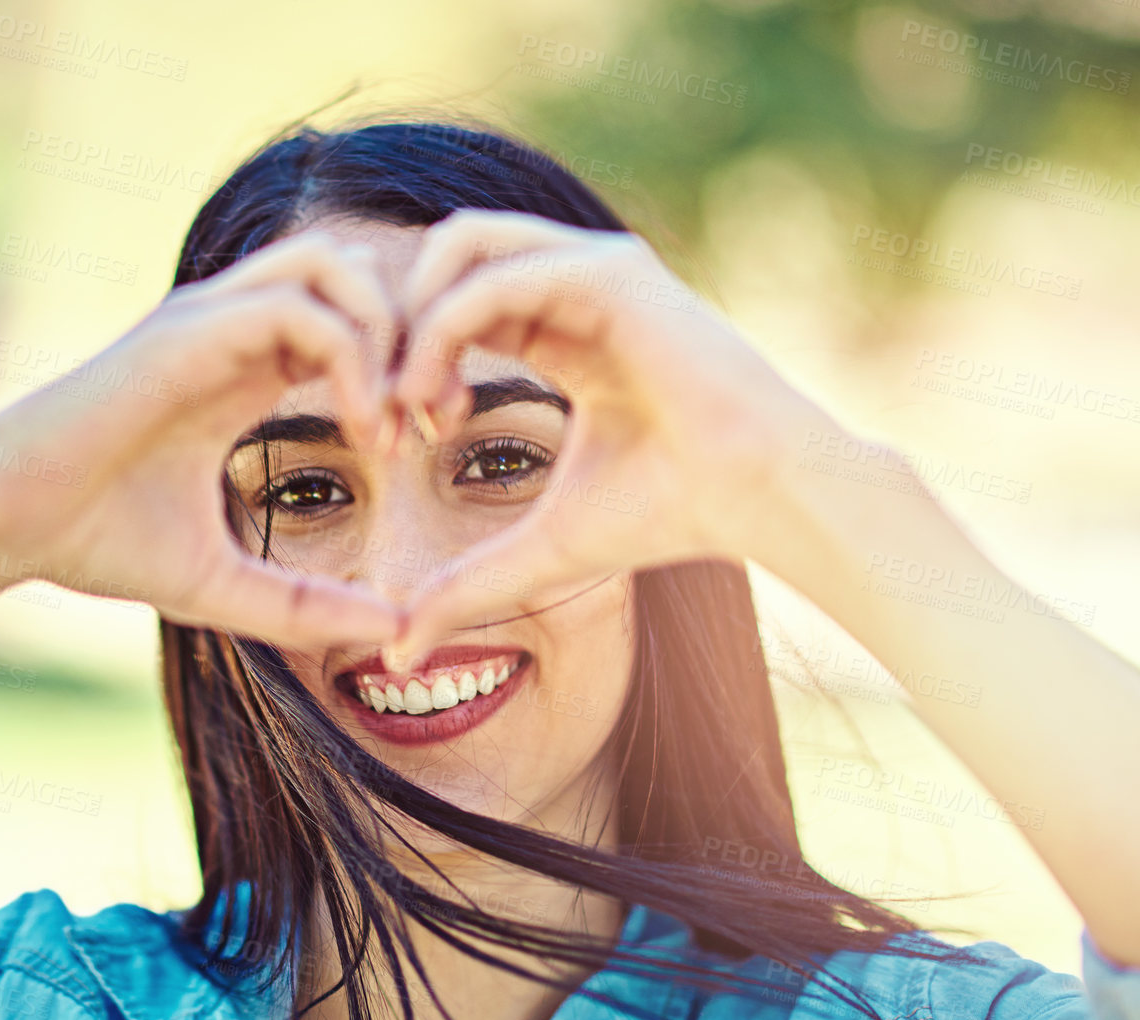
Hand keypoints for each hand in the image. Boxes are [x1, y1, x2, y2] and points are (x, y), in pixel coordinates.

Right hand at [0, 231, 409, 647]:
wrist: (1, 523)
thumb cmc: (97, 543)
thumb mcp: (225, 588)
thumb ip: (306, 606)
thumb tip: (394, 630)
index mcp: (246, 368)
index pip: (355, 319)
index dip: (406, 369)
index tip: (423, 443)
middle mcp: (232, 328)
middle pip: (361, 272)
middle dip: (414, 338)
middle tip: (431, 423)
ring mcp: (208, 321)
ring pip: (338, 266)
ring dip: (388, 337)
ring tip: (394, 423)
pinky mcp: (187, 333)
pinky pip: (299, 309)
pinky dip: (352, 359)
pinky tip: (362, 429)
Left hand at [383, 209, 849, 665]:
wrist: (756, 498)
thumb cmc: (668, 516)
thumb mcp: (542, 551)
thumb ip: (467, 585)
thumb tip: (400, 651)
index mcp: (565, 327)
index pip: (454, 303)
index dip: (407, 363)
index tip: (394, 440)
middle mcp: (576, 283)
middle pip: (446, 257)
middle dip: (396, 329)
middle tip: (382, 416)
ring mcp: (595, 269)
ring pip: (460, 247)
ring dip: (414, 325)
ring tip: (409, 406)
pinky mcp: (609, 274)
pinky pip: (492, 281)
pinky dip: (444, 334)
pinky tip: (438, 404)